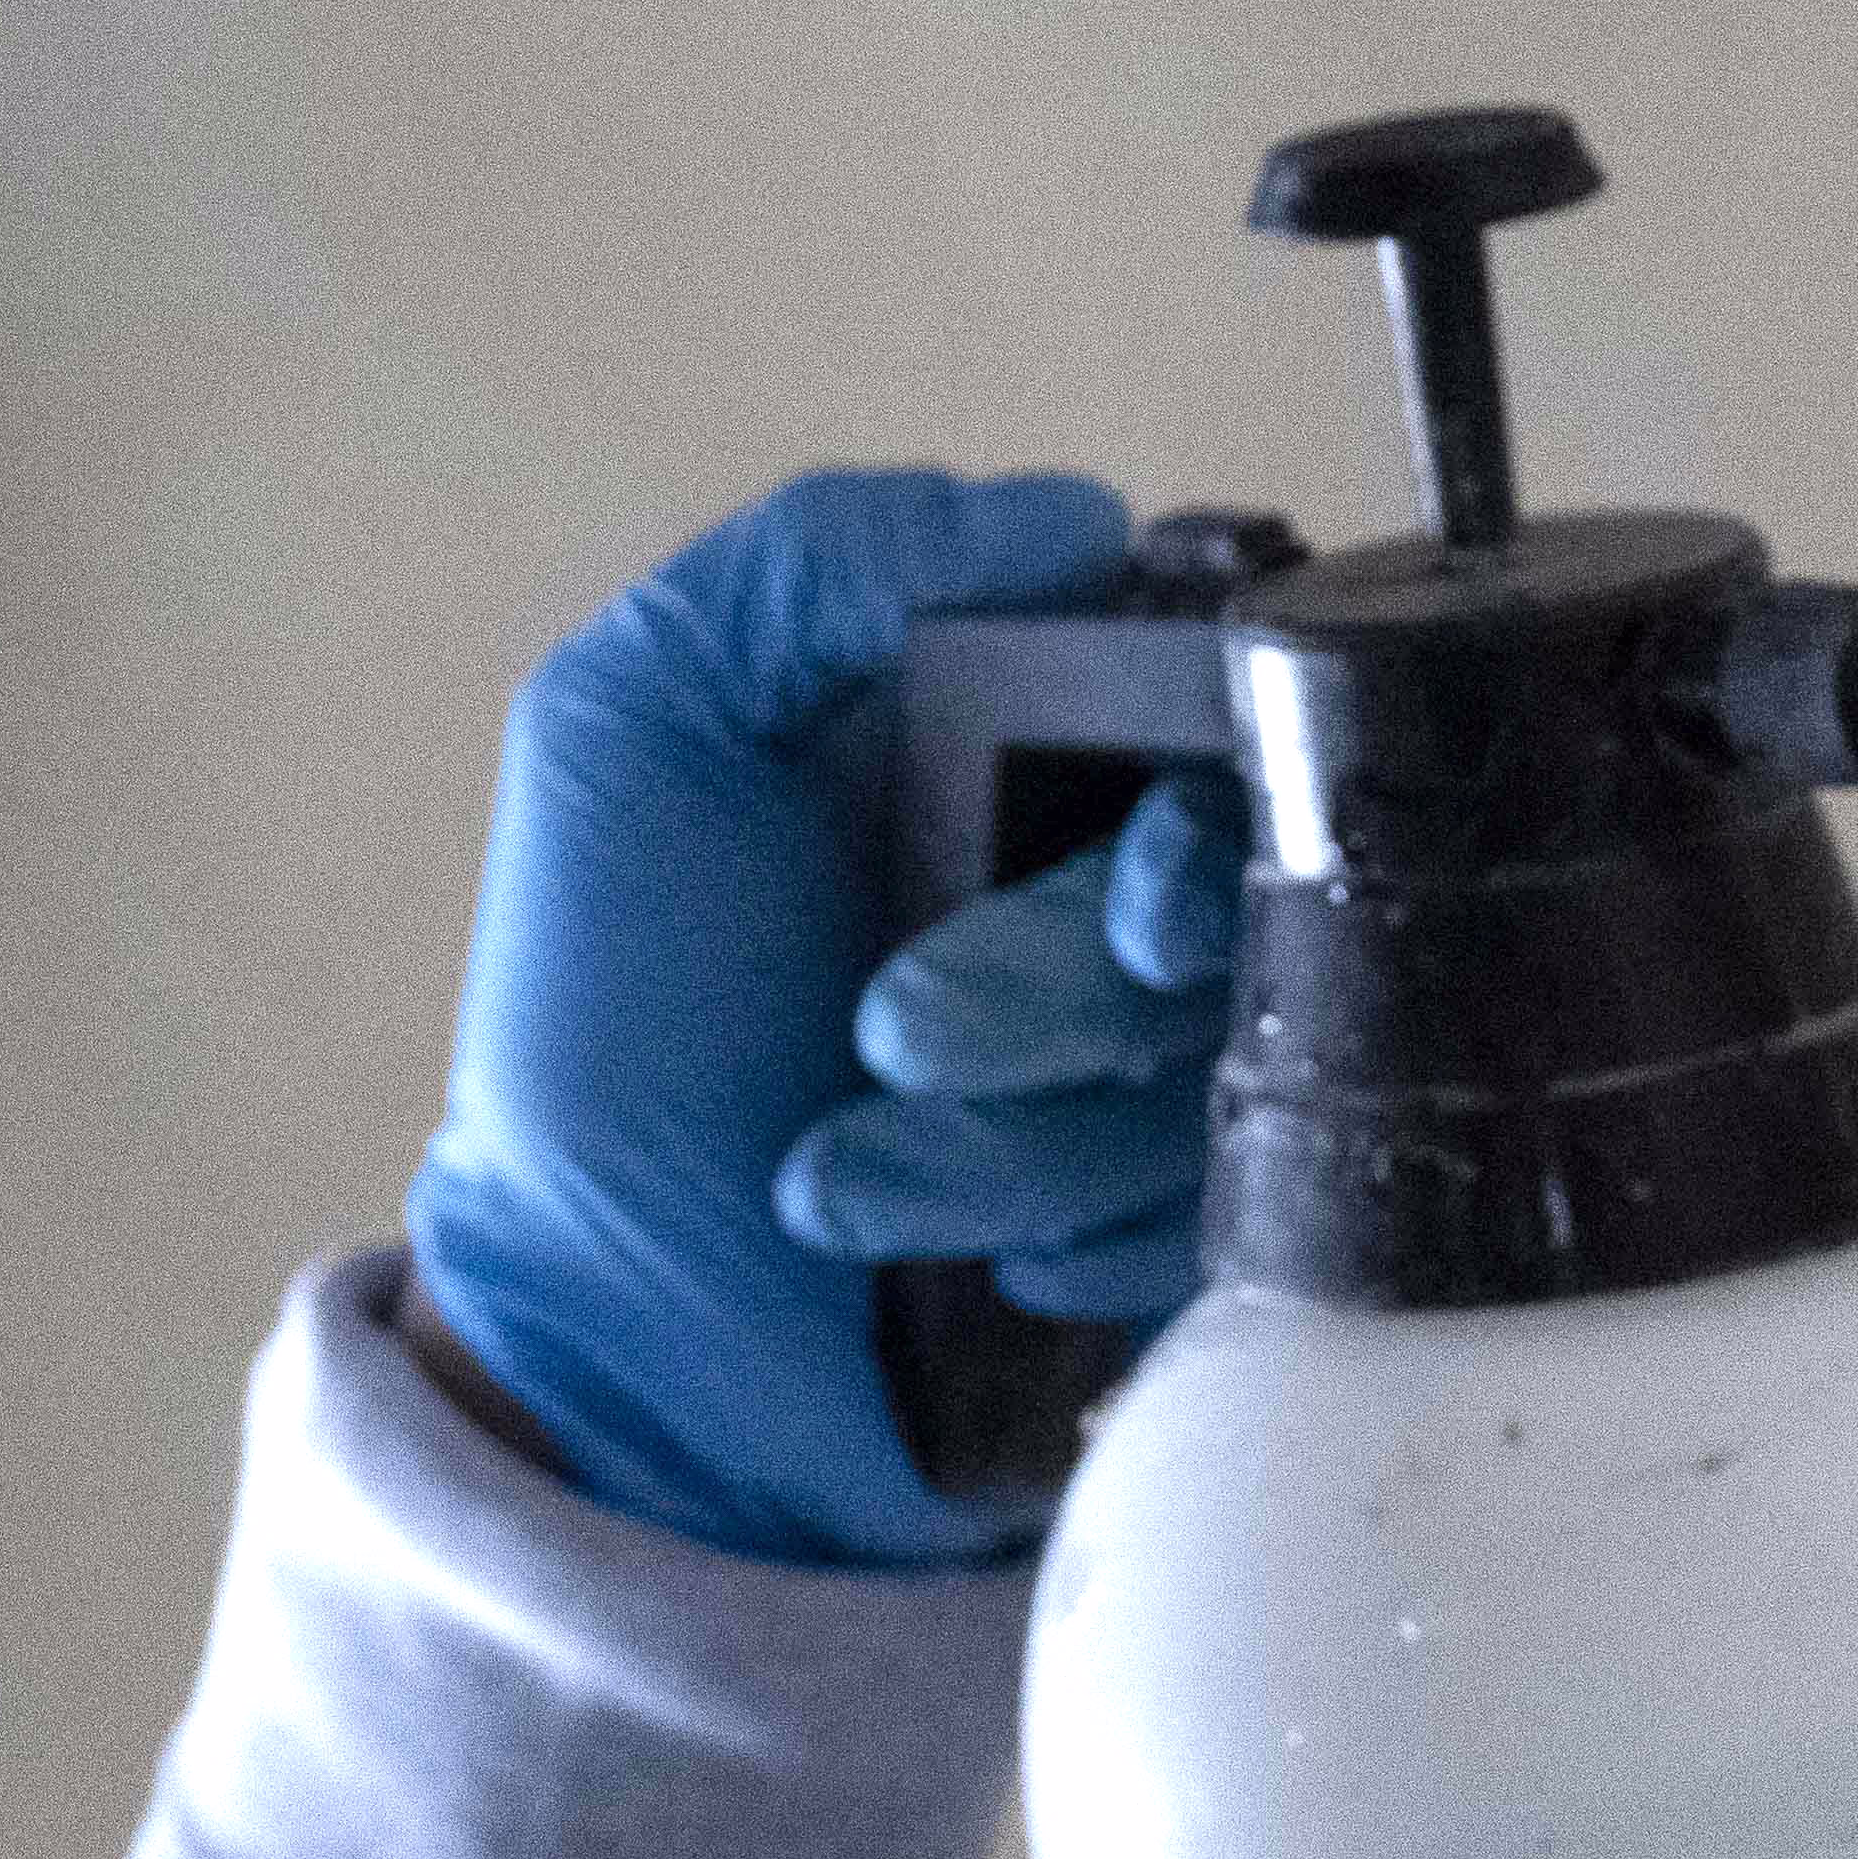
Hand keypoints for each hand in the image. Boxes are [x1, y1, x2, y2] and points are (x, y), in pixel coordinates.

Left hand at [403, 468, 1242, 1571]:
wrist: (615, 1343)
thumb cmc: (602, 1046)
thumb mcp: (624, 735)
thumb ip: (807, 566)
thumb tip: (1062, 515)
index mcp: (1008, 744)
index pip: (1226, 709)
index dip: (1205, 809)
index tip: (1125, 902)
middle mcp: (1105, 882)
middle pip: (1250, 895)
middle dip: (1059, 989)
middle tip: (886, 1037)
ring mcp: (1164, 1059)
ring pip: (1248, 1065)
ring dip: (1030, 1138)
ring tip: (853, 1175)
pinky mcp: (1197, 1221)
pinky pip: (1255, 1212)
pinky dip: (1094, 1238)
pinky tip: (967, 1259)